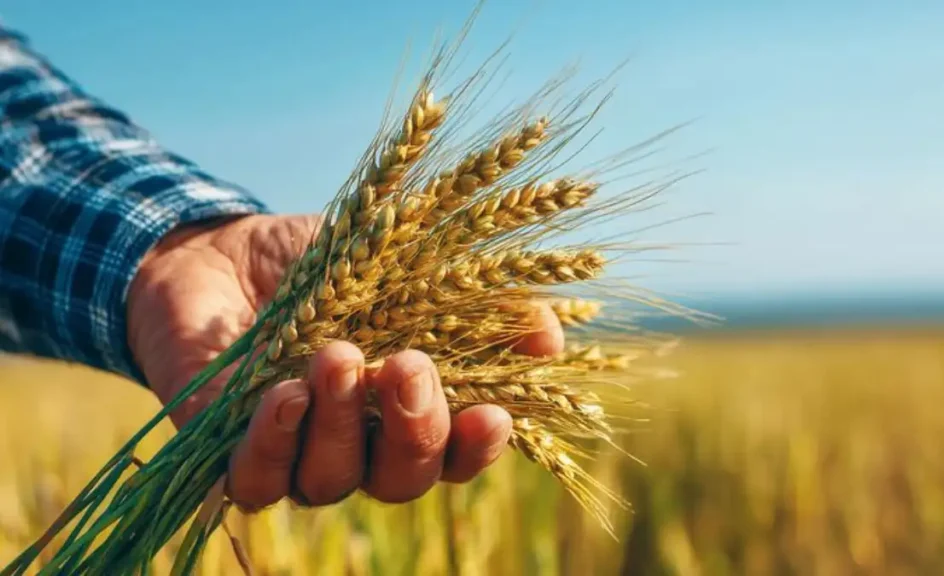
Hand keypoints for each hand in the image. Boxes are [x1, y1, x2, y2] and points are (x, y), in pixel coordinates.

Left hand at [126, 214, 563, 508]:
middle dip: (413, 430)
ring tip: (336, 355)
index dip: (478, 448)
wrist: (219, 250)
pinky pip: (257, 482)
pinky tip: (284, 394)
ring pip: (332, 483)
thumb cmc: (324, 262)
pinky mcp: (229, 454)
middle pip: (401, 482)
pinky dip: (274, 443)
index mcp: (404, 411)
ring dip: (341, 424)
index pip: (456, 458)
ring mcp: (295, 456)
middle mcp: (358, 447)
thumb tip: (549, 337)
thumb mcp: (407, 262)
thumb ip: (477, 297)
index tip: (494, 414)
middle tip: (407, 365)